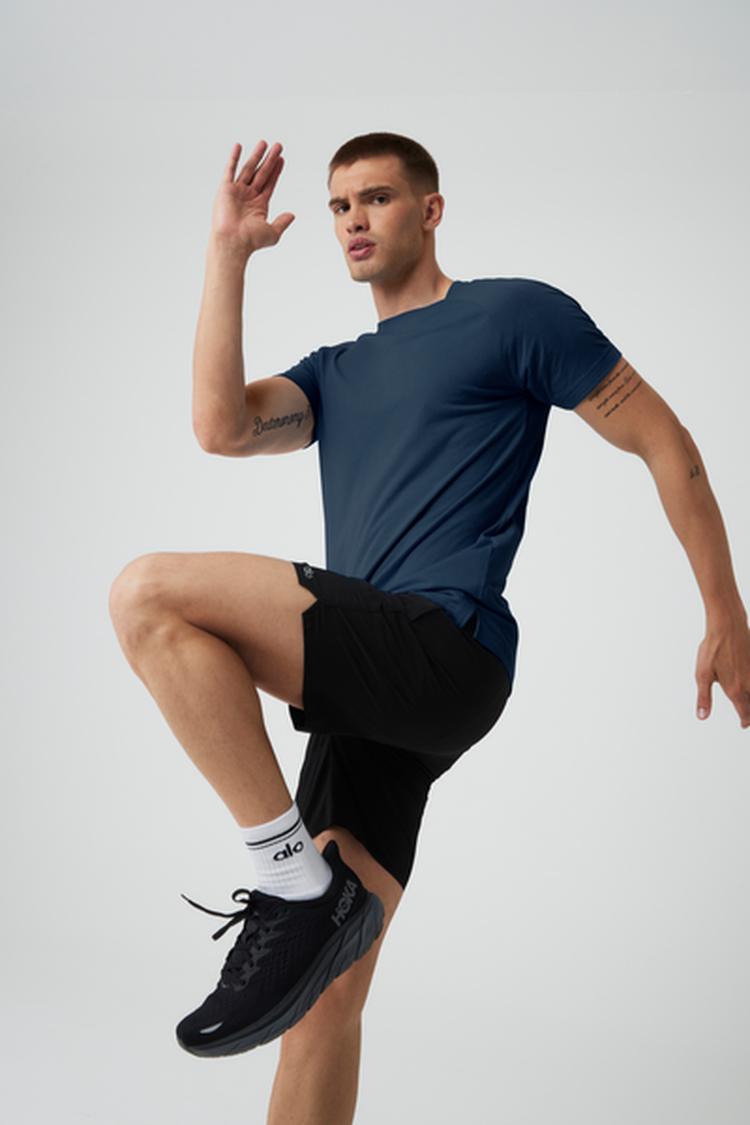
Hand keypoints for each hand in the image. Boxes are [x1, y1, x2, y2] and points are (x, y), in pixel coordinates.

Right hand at [209, 139, 294, 254]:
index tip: (282, 159)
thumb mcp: (272, 232)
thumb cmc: (251, 240)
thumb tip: (292, 215)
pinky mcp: (225, 189)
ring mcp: (236, 191)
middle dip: (270, 160)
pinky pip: (229, 170)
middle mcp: (248, 196)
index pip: (270, 183)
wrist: (233, 241)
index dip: (276, 171)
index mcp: (258, 205)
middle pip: (261, 173)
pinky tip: (239, 146)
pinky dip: (233, 158)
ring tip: (264, 142)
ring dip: (256, 155)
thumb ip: (283, 222)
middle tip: (278, 146)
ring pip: (248, 169)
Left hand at [695, 613, 749, 727]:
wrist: (727, 627)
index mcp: (735, 689)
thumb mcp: (702, 675)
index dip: (745, 721)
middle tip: (747, 718)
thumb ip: (704, 698)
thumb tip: (702, 717)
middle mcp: (749, 683)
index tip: (743, 724)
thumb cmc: (713, 649)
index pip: (745, 712)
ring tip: (747, 702)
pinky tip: (747, 682)